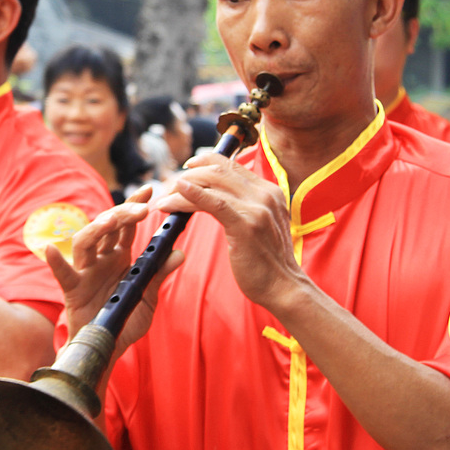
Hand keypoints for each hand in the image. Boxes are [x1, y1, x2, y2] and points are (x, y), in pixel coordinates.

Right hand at [45, 187, 181, 358]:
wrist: (107, 347)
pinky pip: (63, 273)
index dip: (136, 205)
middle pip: (107, 227)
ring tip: (111, 221)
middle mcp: (101, 259)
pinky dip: (55, 261)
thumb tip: (179, 252)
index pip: (127, 225)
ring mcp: (85, 271)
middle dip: (123, 213)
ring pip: (86, 241)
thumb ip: (159, 274)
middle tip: (143, 207)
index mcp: (119, 257)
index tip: (150, 189)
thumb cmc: (124, 320)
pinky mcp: (73, 290)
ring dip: (97, 228)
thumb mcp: (147, 296)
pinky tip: (50, 249)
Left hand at [155, 152, 304, 311]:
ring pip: (212, 184)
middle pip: (219, 170)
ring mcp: (257, 208)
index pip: (232, 165)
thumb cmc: (268, 262)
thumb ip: (246, 207)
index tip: (188, 167)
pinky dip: (192, 195)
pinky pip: (214, 203)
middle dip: (189, 175)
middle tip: (170, 186)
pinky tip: (176, 195)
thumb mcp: (261, 224)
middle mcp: (265, 194)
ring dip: (182, 188)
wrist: (285, 287)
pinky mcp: (246, 225)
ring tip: (165, 198)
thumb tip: (218, 197)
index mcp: (269, 191)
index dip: (206, 161)